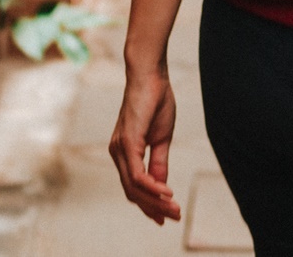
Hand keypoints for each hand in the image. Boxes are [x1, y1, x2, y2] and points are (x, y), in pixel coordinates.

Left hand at [109, 66, 181, 222]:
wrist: (150, 74)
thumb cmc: (155, 101)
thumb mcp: (161, 138)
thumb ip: (158, 163)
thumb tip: (161, 187)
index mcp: (124, 152)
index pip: (134, 187)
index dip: (149, 204)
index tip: (167, 217)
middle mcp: (117, 153)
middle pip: (132, 192)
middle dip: (154, 208)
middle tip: (175, 218)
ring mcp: (120, 148)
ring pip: (134, 187)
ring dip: (155, 202)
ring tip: (175, 209)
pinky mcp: (127, 142)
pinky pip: (137, 174)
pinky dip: (152, 187)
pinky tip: (167, 193)